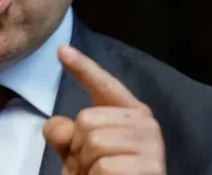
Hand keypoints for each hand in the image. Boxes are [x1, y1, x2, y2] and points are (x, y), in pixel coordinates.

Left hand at [43, 45, 164, 174]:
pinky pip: (105, 167)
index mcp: (129, 112)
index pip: (104, 84)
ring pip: (94, 142)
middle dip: (78, 147)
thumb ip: (65, 134)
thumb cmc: (101, 174)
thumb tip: (59, 126)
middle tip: (90, 165)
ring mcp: (152, 146)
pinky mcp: (151, 168)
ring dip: (87, 166)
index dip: (82, 67)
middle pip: (86, 119)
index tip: (62, 50)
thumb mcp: (77, 152)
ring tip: (99, 174)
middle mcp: (146, 124)